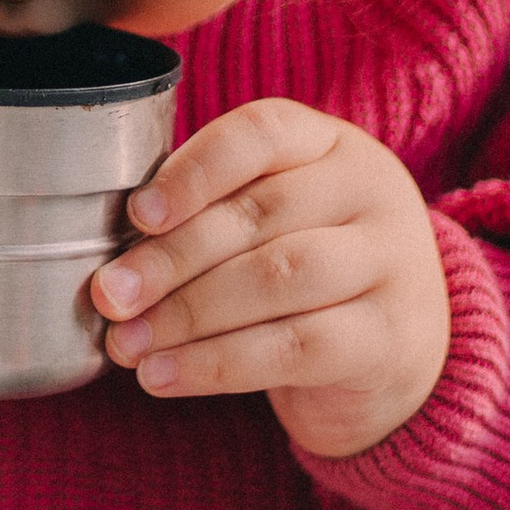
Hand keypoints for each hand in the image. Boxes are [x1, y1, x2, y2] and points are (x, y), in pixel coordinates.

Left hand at [90, 97, 449, 458]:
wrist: (400, 353)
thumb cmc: (309, 272)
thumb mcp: (274, 222)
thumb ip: (210, 216)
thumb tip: (115, 264)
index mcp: (333, 145)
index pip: (261, 133)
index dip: (194, 171)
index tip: (136, 215)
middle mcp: (372, 192)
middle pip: (259, 215)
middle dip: (171, 258)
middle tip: (109, 296)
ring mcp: (391, 263)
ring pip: (277, 279)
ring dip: (187, 314)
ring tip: (127, 344)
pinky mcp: (389, 337)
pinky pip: (294, 347)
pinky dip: (217, 365)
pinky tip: (164, 377)